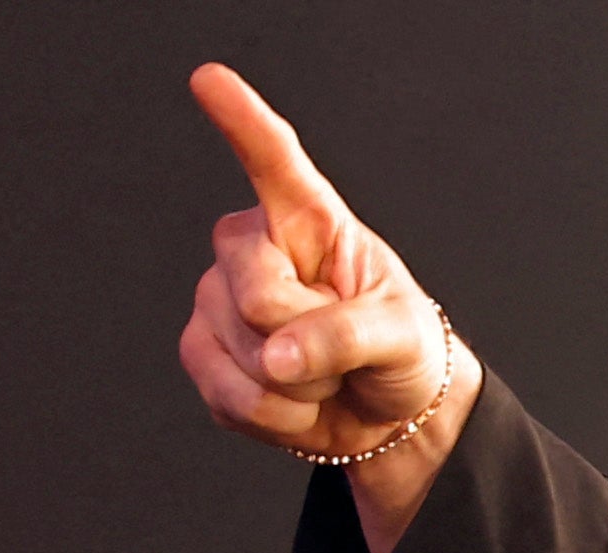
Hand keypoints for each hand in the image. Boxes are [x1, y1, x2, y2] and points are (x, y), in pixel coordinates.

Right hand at [178, 66, 479, 552]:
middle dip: (307, 341)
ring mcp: (219, 300)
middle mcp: (253, 250)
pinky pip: (228, 393)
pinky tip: (296, 402)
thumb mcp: (402, 338)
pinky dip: (275, 416)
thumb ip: (345, 336)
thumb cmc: (402, 356)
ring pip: (242, 353)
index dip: (242, 121)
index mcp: (309, 222)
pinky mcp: (205, 353)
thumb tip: (278, 357)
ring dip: (297, 389)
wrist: (391, 417)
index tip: (210, 80)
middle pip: (255, 293)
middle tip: (342, 354)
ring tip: (324, 377)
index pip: (274, 162)